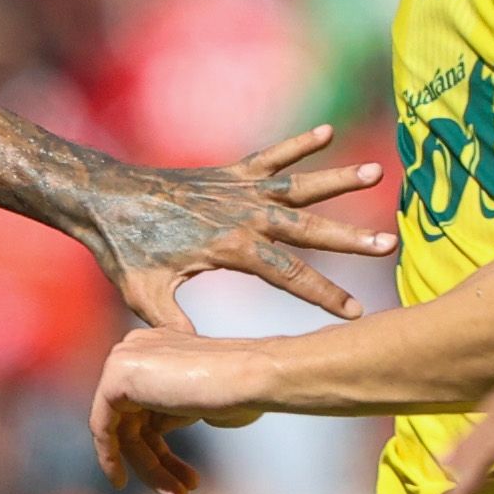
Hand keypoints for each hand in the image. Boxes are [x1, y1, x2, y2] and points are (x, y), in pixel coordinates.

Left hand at [89, 326, 265, 493]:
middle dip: (158, 461)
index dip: (157, 444)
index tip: (175, 474)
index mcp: (159, 347)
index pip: (146, 403)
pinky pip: (103, 427)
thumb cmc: (241, 394)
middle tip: (184, 492)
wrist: (250, 380)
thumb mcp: (200, 405)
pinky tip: (120, 481)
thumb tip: (156, 427)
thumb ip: (174, 411)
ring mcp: (124, 360)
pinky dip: (110, 456)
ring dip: (150, 469)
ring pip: (124, 429)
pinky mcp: (115, 377)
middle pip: (135, 420)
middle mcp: (138, 348)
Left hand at [93, 124, 391, 329]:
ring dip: (338, 180)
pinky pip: (270, 158)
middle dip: (350, 240)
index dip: (324, 294)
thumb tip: (199, 361)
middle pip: (308, 230)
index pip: (289, 276)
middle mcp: (243, 216)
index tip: (356, 312)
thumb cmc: (123, 250)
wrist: (103, 197)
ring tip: (377, 172)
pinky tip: (328, 132)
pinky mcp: (228, 174)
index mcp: (231, 248)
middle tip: (390, 244)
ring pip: (299, 187)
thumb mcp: (146, 296)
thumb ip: (175, 326)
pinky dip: (298, 145)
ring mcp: (238, 191)